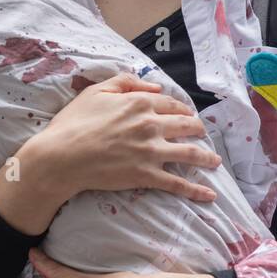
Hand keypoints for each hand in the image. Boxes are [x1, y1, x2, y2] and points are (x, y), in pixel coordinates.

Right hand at [0, 73, 221, 234]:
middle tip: (202, 133)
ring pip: (190, 153)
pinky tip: (210, 194)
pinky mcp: (147, 175)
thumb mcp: (97, 91)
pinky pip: (178, 184)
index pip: (172, 104)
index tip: (187, 114)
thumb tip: (153, 86)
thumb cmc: (74, 123)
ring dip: (206, 157)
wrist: (61, 157)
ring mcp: (152, 152)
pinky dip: (197, 190)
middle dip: (198, 129)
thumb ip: (126, 82)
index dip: (182, 109)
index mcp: (141, 103)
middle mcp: (152, 125)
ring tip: (215, 161)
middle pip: (187, 125)